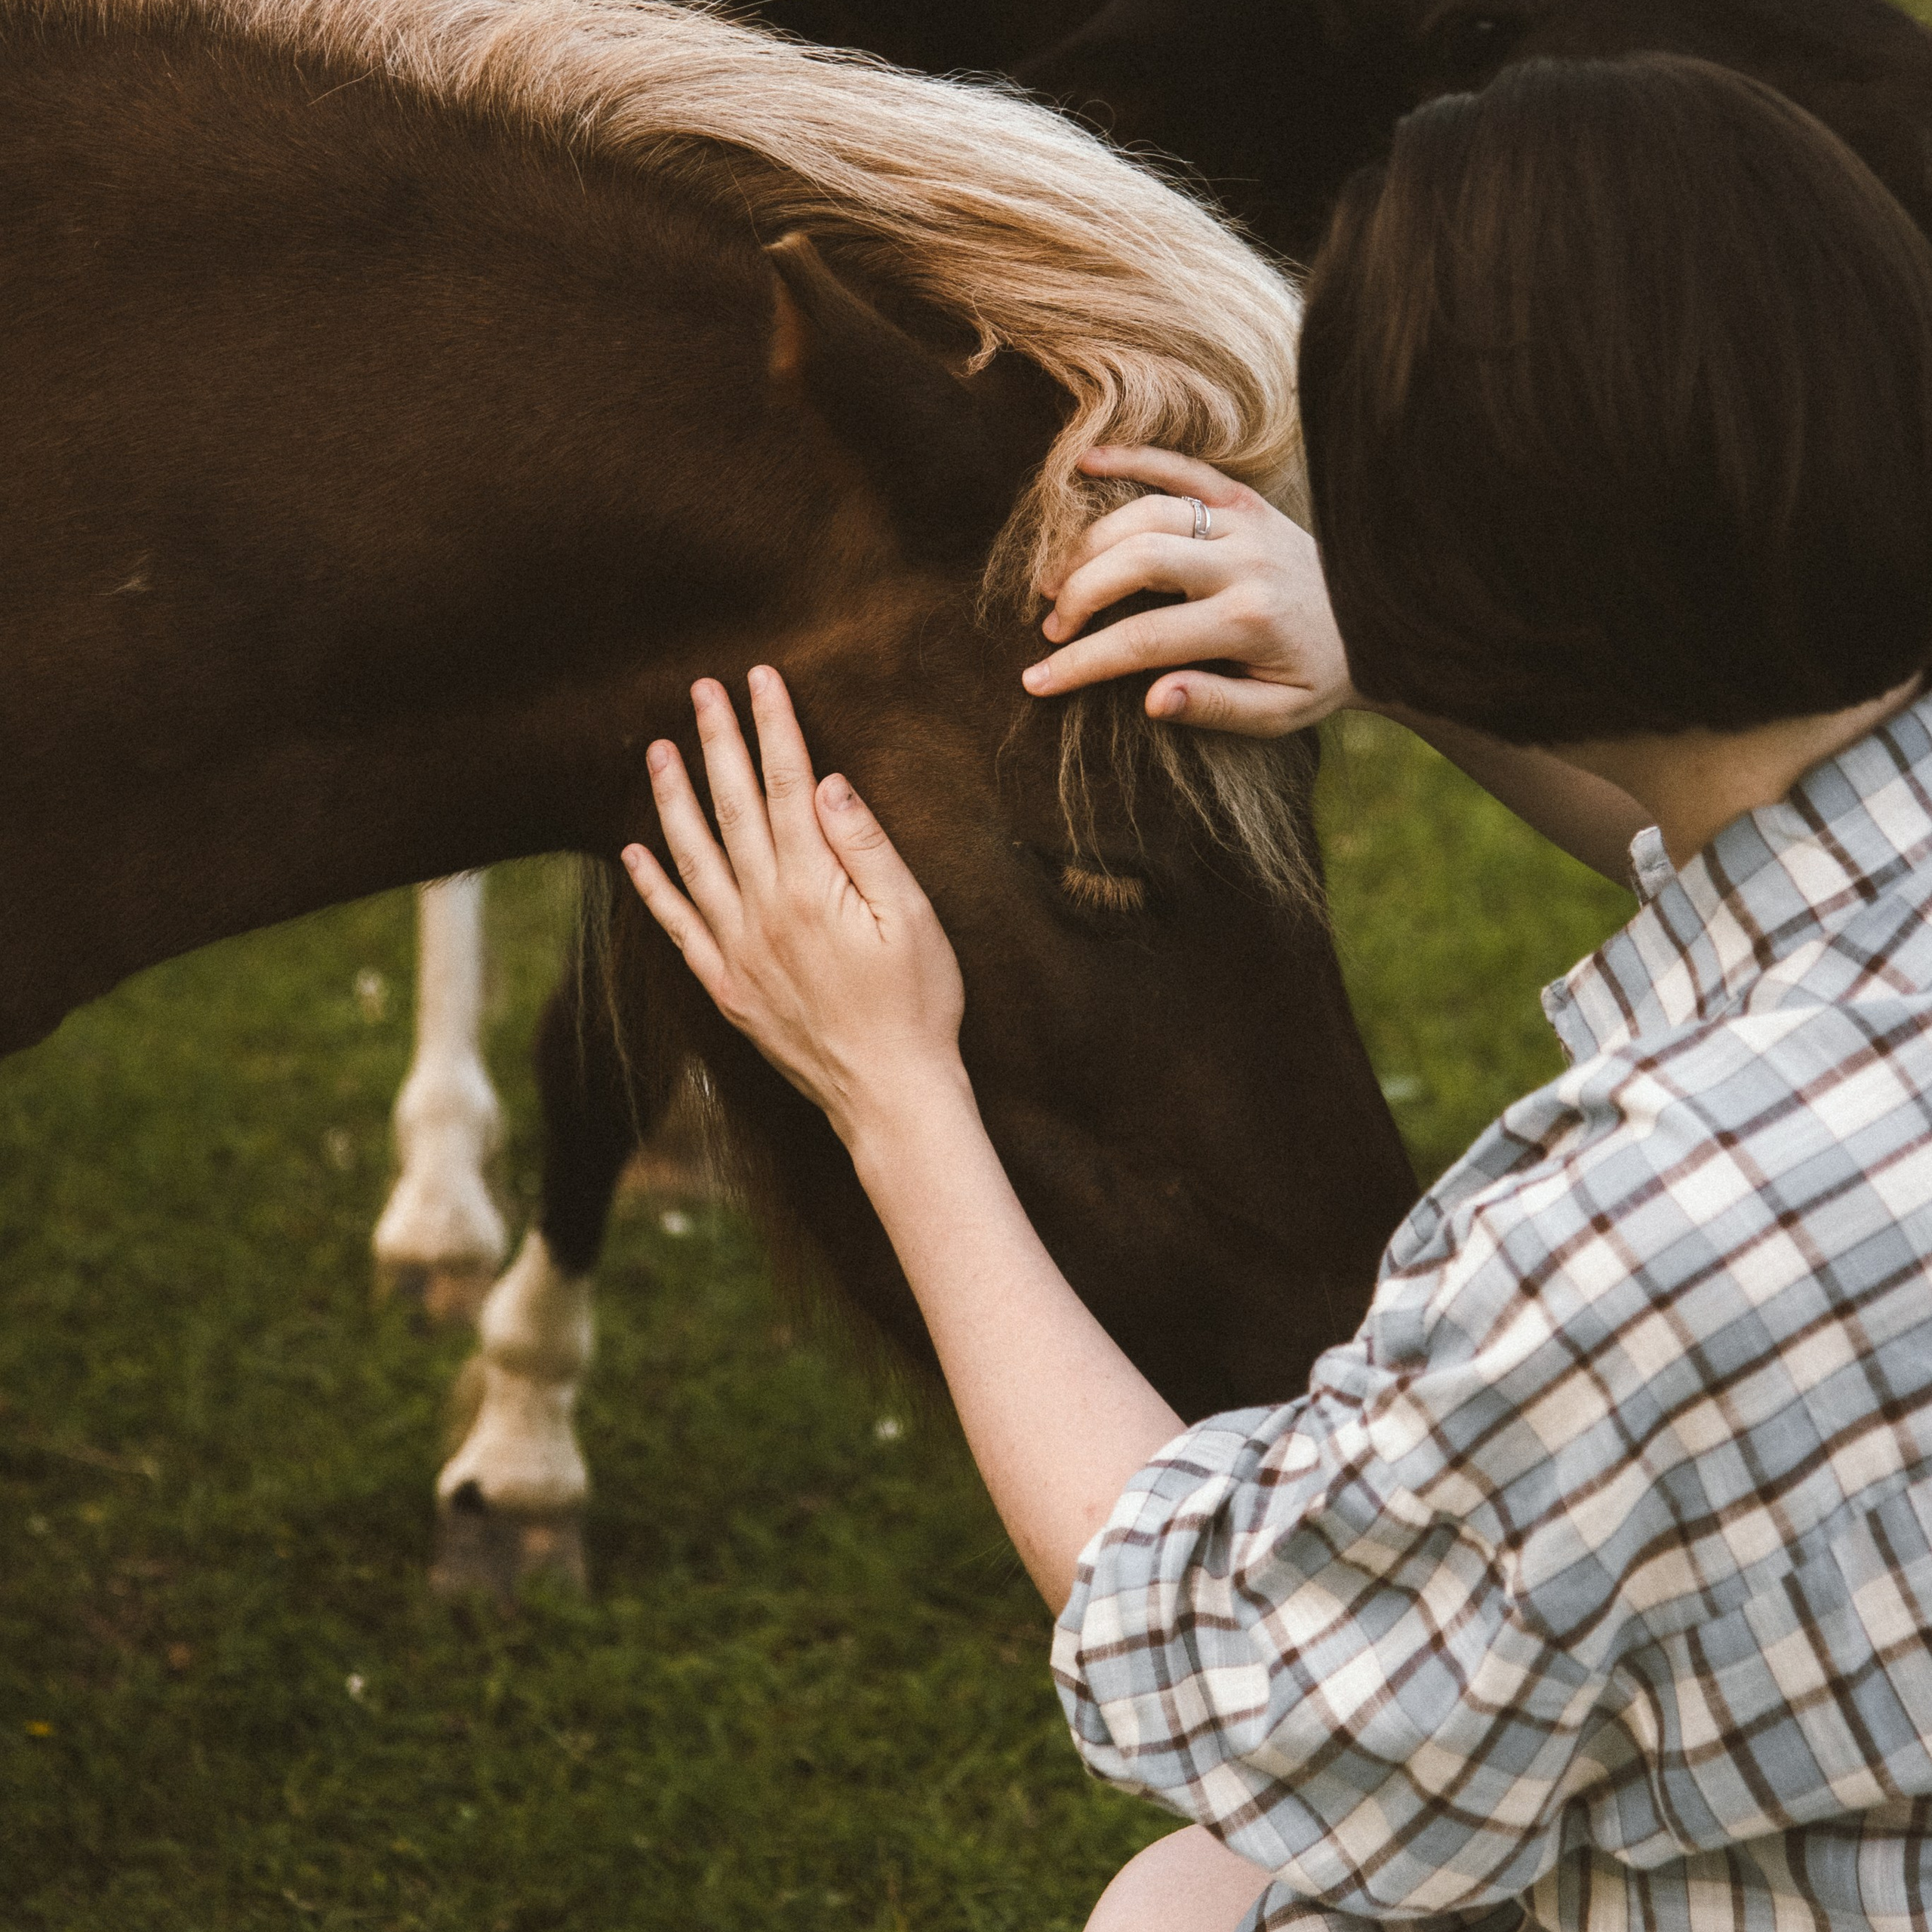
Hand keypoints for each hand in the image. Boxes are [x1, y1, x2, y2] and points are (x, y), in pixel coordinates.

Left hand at [620, 668, 967, 1145]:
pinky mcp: (727, 987)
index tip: (760, 678)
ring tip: (658, 748)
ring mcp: (737, 950)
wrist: (889, 1094)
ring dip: (674, 799)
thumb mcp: (912, 917)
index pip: (788, 786)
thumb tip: (828, 783)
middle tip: (701, 688)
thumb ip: (866, 846)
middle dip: (718, 742)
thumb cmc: (917, 1005)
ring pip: (694, 857)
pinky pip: (678, 926)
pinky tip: (634, 852)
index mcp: (811, 887)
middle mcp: (762, 911)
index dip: (773, 727)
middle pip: (734, 808)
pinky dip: (653, 887)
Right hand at [1024, 446, 1355, 736]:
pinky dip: (1134, 457)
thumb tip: (1151, 699)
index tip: (1036, 680)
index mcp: (1247, 621)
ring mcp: (1243, 523)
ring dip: (1090, 542)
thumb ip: (1214, 708)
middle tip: (1051, 625)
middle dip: (1079, 593)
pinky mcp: (1245, 499)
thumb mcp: (1276, 714)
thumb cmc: (1317, 676)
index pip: (1142, 639)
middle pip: (1136, 560)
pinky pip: (1184, 466)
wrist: (1377, 624)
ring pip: (1147, 512)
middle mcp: (1243, 564)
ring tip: (1057, 580)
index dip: (1081, 661)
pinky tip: (1087, 461)